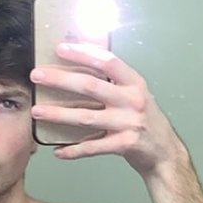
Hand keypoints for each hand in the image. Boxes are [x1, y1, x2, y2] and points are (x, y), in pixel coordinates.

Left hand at [29, 42, 184, 175]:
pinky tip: (58, 151)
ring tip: (37, 112)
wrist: (165, 153)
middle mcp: (132, 100)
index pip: (107, 61)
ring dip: (59, 114)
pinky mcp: (125, 145)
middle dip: (60, 79)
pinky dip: (75, 150)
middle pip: (90, 86)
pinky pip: (94, 147)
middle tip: (37, 75)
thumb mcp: (135, 95)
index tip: (60, 48)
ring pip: (86, 117)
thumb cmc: (144, 121)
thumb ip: (114, 83)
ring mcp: (129, 123)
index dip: (83, 53)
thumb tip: (80, 69)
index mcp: (134, 83)